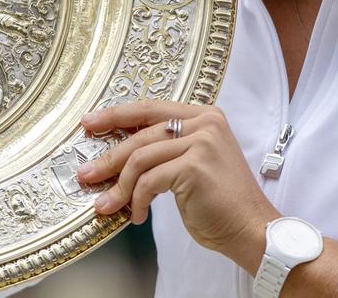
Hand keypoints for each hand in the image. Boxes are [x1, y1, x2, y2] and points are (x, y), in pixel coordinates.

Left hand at [76, 100, 279, 267]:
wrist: (251, 228)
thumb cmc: (220, 202)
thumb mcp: (193, 164)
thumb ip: (166, 149)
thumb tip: (119, 154)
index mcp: (205, 116)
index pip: (150, 109)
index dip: (117, 115)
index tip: (90, 123)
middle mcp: (205, 122)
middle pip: (141, 134)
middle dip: (108, 157)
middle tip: (87, 174)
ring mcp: (202, 142)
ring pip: (140, 158)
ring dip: (119, 186)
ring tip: (106, 205)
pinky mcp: (195, 165)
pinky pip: (149, 181)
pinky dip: (137, 201)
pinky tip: (138, 215)